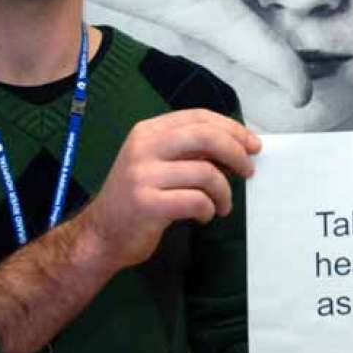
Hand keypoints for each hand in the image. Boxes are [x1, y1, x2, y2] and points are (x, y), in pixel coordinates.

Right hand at [75, 109, 259, 270]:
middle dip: (236, 152)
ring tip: (222, 205)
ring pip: (206, 173)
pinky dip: (208, 210)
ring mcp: (142, 175)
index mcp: (147, 132)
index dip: (231, 128)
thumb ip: (190, 152)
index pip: (198, 117)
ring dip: (224, 192)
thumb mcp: (158, 164)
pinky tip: (203, 216)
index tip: (252, 144)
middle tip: (249, 170)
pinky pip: (196, 201)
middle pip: (205, 136)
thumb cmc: (137, 199)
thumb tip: (237, 148)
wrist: (100, 235)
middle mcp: (143, 147)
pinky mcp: (147, 204)